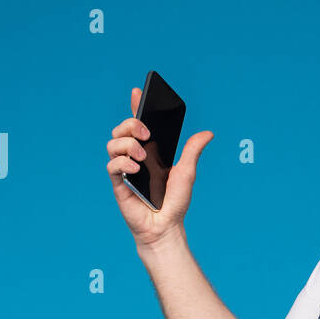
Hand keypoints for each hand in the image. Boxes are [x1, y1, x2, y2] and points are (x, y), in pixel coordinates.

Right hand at [105, 86, 213, 247]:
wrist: (166, 226)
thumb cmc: (175, 202)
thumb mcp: (187, 172)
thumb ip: (192, 151)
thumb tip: (208, 133)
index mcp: (151, 150)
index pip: (139, 124)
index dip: (136, 107)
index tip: (137, 92)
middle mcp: (135, 157)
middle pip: (122, 129)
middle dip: (131, 124)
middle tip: (146, 132)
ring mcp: (125, 169)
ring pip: (113, 144)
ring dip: (127, 144)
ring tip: (142, 156)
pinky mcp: (119, 183)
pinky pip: (112, 166)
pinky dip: (122, 163)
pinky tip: (136, 169)